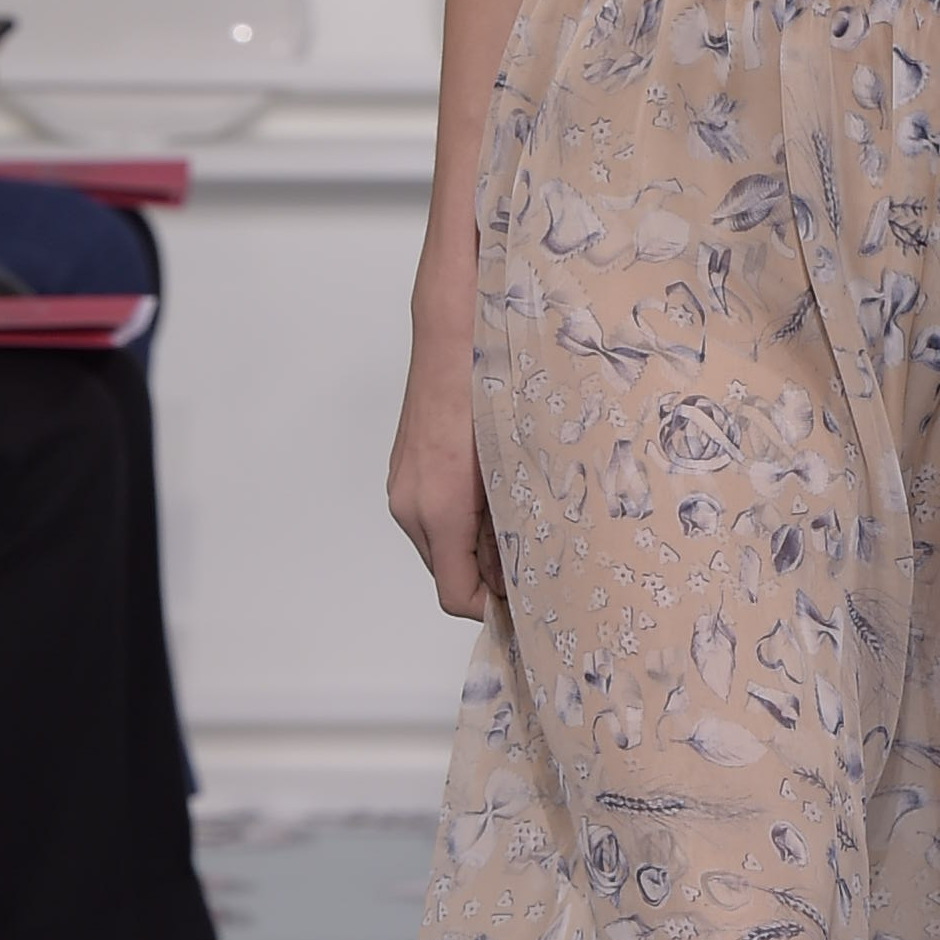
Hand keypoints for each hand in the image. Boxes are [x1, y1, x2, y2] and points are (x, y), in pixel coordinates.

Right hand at [387, 292, 498, 622]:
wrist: (453, 329)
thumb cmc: (491, 387)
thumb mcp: (517, 465)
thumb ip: (513, 526)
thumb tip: (520, 575)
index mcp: (438, 507)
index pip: (457, 597)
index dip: (494, 610)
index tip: (530, 604)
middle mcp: (409, 504)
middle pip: (448, 575)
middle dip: (489, 576)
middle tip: (537, 557)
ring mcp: (402, 486)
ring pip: (442, 544)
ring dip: (478, 544)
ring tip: (520, 515)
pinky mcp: (405, 470)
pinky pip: (434, 515)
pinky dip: (463, 517)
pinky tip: (495, 488)